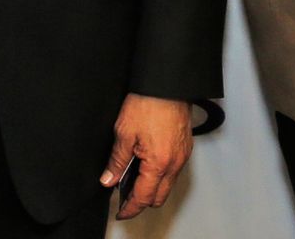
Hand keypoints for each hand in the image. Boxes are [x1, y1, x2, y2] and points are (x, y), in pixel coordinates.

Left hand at [100, 94, 193, 219]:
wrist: (167, 83)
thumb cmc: (148, 102)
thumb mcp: (124, 133)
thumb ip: (116, 161)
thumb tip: (109, 179)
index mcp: (158, 163)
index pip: (143, 197)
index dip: (130, 208)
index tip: (121, 212)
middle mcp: (174, 163)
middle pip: (159, 197)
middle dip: (142, 202)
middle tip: (126, 199)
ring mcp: (182, 156)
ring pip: (168, 185)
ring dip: (152, 188)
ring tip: (134, 180)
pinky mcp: (185, 147)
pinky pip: (174, 171)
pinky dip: (161, 174)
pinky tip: (148, 165)